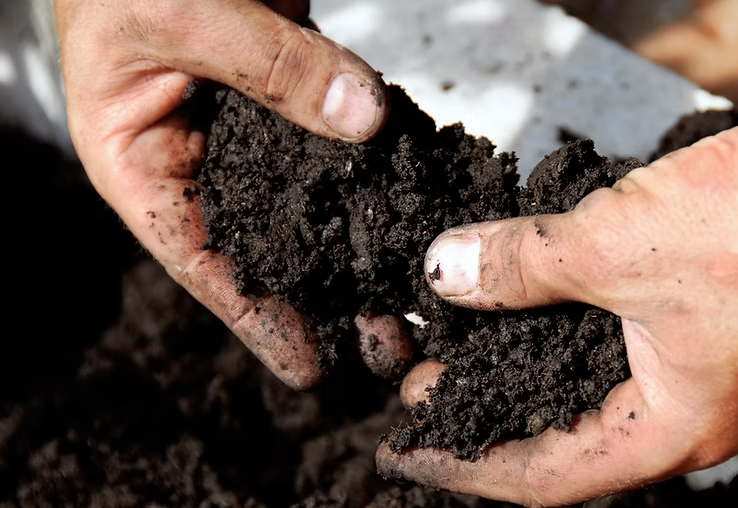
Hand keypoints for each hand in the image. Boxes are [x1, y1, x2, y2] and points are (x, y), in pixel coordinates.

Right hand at [56, 0, 394, 387]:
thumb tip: (363, 118)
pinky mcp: (293, 91)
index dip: (254, 318)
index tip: (309, 367)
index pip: (199, 258)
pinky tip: (410, 207)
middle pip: (265, 245)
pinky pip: (337, 139)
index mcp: (140, 160)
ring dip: (357, 246)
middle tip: (385, 344)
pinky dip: (372, 173)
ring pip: (308, 201)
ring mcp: (250, 127)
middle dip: (323, 297)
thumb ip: (269, 65)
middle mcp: (198, 156)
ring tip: (407, 295)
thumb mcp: (180, 11)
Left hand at [377, 4, 737, 504]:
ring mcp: (702, 368)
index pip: (542, 475)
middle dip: (488, 412)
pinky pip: (614, 342)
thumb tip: (446, 271)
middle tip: (426, 392)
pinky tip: (528, 303)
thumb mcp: (614, 247)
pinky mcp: (706, 321)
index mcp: (673, 430)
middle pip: (563, 434)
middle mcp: (689, 413)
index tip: (410, 450)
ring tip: (463, 347)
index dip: (466, 464)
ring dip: (521, 365)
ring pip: (587, 386)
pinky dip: (561, 329)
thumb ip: (520, 266)